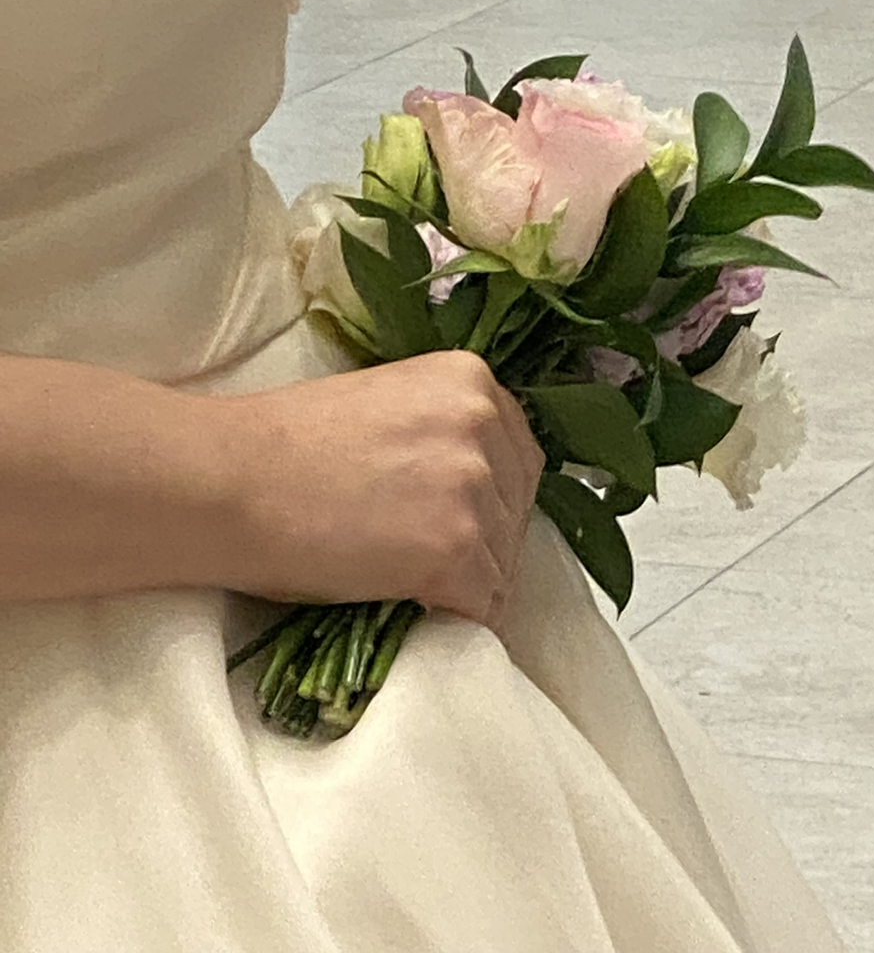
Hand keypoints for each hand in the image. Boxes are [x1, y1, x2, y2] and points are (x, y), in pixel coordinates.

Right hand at [219, 351, 544, 623]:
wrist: (227, 480)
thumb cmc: (285, 445)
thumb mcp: (389, 407)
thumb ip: (443, 433)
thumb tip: (476, 489)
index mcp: (471, 379)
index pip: (520, 459)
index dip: (492, 501)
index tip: (457, 524)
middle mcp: (485, 423)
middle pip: (518, 511)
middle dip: (485, 544)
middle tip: (432, 564)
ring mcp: (474, 486)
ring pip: (504, 562)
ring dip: (470, 584)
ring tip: (418, 591)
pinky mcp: (455, 548)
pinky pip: (485, 605)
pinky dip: (460, 619)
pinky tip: (425, 616)